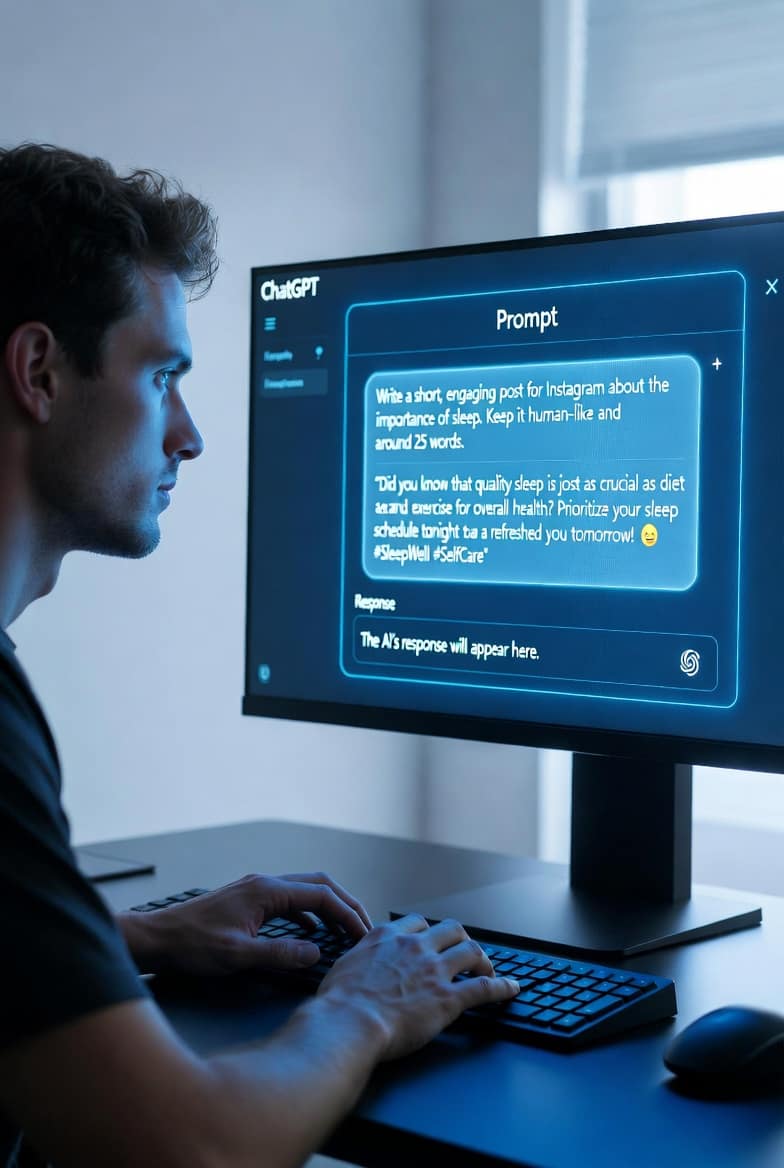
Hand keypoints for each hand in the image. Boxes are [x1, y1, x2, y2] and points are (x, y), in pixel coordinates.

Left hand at [118, 871, 371, 976]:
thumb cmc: (191, 946)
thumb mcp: (237, 956)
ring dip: (329, 907)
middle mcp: (264, 883)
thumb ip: (279, 954)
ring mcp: (256, 889)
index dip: (348, 914)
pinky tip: (311, 933)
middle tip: (365, 928)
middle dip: (346, 904)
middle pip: (319, 884)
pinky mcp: (249, 901)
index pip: (321, 895)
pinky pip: (290, 900)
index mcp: (266, 890)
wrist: (157, 938)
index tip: (364, 935)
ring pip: (305, 890)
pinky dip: (309, 913)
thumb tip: (316, 952)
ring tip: (345, 930)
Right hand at [317, 914, 519, 1059]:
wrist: (348, 1023)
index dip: (428, 933)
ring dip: (483, 959)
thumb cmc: (339, 1002)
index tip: (432, 942)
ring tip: (487, 968)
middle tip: (464, 953)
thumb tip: (360, 961)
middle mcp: (415, 947)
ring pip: (471, 952)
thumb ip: (360, 957)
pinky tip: (511, 988)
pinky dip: (502, 987)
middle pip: (451, 930)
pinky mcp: (448, 998)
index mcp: (388, 937)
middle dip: (461, 939)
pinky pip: (484, 987)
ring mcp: (434, 971)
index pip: (418, 924)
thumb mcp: (344, 965)